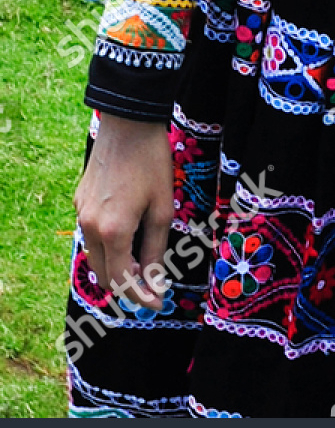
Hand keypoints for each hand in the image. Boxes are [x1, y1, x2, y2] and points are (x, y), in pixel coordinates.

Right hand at [74, 114, 174, 309]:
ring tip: (142, 261)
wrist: (128, 123)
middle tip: (152, 286)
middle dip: (127, 285)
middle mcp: (90, 226)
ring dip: (116, 265)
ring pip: (95, 255)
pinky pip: (90, 233)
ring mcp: (81, 213)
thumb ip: (155, 249)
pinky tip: (127, 233)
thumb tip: (154, 284)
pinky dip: (107, 244)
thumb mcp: (162, 208)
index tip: (157, 303)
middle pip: (104, 273)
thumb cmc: (151, 163)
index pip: (121, 281)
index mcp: (113, 231)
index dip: (139, 297)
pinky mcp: (79, 201)